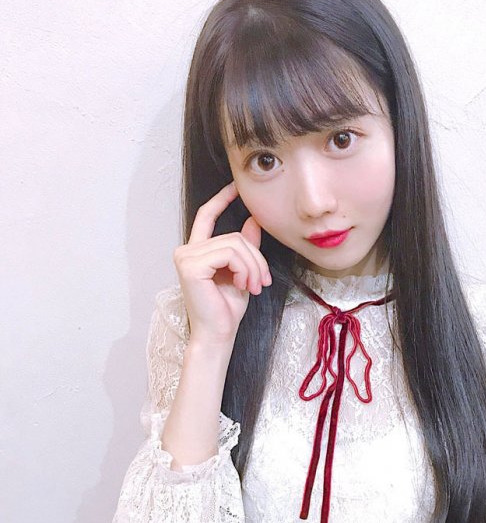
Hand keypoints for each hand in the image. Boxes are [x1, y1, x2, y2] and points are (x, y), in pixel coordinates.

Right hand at [173, 181, 270, 346]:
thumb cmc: (227, 310)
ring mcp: (186, 257)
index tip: (236, 187)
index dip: (221, 199)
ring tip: (255, 286)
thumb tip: (253, 220)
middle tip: (263, 282)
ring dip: (253, 266)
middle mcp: (186, 251)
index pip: (207, 216)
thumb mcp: (243, 273)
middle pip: (234, 235)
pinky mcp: (191, 266)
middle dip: (256, 258)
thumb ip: (246, 248)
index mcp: (197, 252)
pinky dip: (245, 269)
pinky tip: (244, 285)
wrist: (219, 335)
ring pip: (235, 244)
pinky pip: (230, 254)